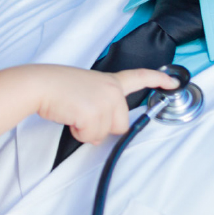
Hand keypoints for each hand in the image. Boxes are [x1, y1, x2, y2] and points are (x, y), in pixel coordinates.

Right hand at [36, 67, 177, 144]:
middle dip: (102, 126)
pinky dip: (78, 132)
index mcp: (109, 80)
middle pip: (121, 124)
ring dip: (87, 130)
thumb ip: (100, 105)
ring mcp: (104, 101)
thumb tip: (99, 134)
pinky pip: (91, 137)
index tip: (173, 81)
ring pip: (105, 133)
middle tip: (82, 112)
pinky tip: (70, 117)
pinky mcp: (95, 114)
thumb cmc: (56, 86)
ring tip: (73, 112)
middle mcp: (111, 90)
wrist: (40, 85)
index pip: (139, 77)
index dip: (158, 79)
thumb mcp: (85, 89)